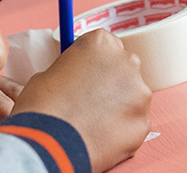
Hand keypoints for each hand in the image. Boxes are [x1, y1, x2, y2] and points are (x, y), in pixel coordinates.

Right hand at [11, 29, 151, 172]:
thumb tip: (74, 80)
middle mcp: (127, 62)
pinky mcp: (144, 122)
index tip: (83, 76)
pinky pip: (133, 123)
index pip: (104, 46)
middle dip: (110, 82)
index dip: (92, 63)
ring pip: (132, 97)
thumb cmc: (42, 107)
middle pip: (123, 68)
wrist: (49, 144)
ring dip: (117, 106)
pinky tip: (100, 137)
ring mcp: (140, 93)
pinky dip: (120, 130)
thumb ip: (71, 70)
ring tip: (91, 123)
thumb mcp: (47, 75)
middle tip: (88, 101)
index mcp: (101, 43)